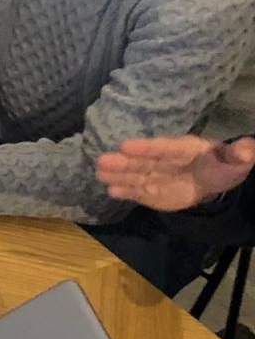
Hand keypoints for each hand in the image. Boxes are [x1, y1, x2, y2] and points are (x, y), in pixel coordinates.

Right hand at [96, 136, 254, 211]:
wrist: (212, 182)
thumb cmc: (222, 166)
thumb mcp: (236, 160)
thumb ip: (240, 153)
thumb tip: (249, 149)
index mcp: (183, 149)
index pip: (162, 148)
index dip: (145, 148)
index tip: (126, 146)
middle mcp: (164, 161)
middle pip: (142, 162)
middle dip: (123, 162)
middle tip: (102, 161)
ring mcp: (155, 176)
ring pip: (136, 176)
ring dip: (118, 175)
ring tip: (100, 173)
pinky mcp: (151, 191)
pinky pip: (138, 191)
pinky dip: (125, 192)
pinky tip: (111, 191)